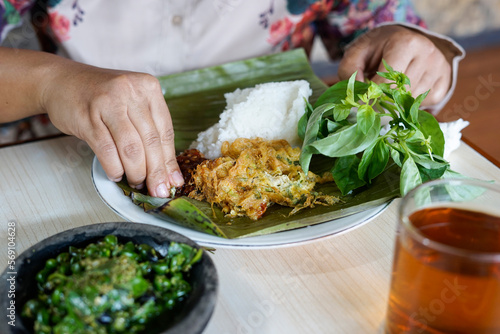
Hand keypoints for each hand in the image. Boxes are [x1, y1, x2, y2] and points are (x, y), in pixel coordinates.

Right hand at [42, 62, 183, 196]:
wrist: (63, 81)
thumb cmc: (104, 97)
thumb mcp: (133, 103)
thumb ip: (152, 132)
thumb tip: (169, 173)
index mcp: (149, 87)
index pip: (165, 131)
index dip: (170, 161)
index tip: (174, 182)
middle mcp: (130, 91)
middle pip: (150, 141)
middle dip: (156, 172)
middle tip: (159, 191)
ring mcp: (108, 103)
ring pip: (131, 148)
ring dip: (136, 172)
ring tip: (137, 183)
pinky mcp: (87, 117)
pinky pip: (107, 150)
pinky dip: (114, 167)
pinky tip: (117, 174)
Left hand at [338, 25, 450, 105]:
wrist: (401, 40)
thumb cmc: (375, 49)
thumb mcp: (356, 54)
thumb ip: (350, 73)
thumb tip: (359, 98)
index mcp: (406, 43)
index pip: (387, 83)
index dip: (372, 97)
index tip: (362, 103)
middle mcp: (428, 53)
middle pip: (400, 94)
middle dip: (383, 100)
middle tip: (373, 98)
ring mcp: (440, 68)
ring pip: (412, 101)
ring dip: (397, 102)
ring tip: (390, 89)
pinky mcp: (445, 82)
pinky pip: (424, 105)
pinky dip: (411, 104)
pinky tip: (404, 90)